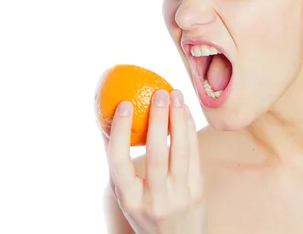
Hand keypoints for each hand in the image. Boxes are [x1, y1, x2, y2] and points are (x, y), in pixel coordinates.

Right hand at [102, 89, 206, 233]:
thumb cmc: (144, 210)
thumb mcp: (125, 193)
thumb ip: (118, 161)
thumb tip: (106, 120)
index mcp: (128, 198)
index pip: (119, 161)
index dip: (120, 131)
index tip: (124, 104)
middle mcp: (153, 199)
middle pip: (156, 154)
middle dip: (158, 120)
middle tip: (159, 93)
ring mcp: (178, 197)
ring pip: (181, 152)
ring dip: (179, 120)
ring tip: (176, 95)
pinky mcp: (197, 192)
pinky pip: (194, 156)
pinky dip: (190, 131)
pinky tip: (186, 113)